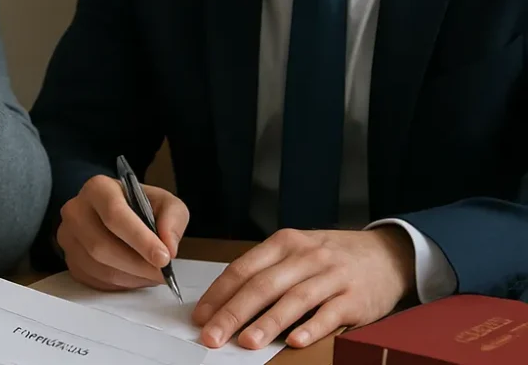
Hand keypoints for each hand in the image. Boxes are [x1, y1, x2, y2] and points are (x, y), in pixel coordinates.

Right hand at [57, 174, 189, 290]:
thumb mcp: (164, 202)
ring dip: (131, 277)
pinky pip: (94, 280)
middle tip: (162, 273)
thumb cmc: (138, 206)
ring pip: (98, 267)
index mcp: (98, 188)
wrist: (115, 213)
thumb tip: (168, 246)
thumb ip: (173, 218)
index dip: (140, 239)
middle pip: (101, 245)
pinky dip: (120, 284)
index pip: (114, 214)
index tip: (163, 258)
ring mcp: (68, 236)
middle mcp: (76, 210)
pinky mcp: (69, 259)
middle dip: (137, 264)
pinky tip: (135, 276)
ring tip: (151, 275)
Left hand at [193, 228, 414, 349]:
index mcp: (284, 243)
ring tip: (246, 342)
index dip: (219, 294)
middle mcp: (305, 256)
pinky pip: (329, 314)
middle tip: (212, 336)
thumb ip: (266, 271)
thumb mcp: (297, 252)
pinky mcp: (355, 298)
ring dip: (267, 323)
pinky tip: (294, 342)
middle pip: (262, 285)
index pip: (243, 269)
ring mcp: (331, 276)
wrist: (386, 254)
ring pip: (293, 300)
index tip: (201, 316)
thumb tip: (226, 301)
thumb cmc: (331, 257)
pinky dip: (311, 328)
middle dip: (233, 313)